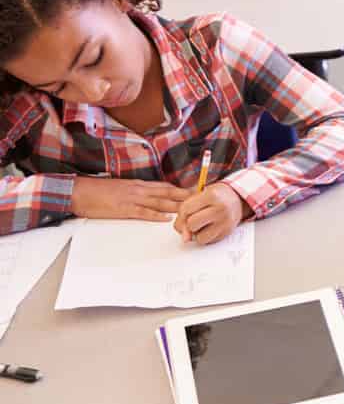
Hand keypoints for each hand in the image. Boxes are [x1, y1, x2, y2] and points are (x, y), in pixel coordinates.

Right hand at [70, 175, 193, 221]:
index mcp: (139, 184)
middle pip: (168, 193)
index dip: (181, 189)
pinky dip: (156, 215)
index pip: (165, 186)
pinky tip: (167, 218)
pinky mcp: (124, 209)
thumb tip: (150, 196)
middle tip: (202, 199)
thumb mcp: (122, 187)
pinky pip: (143, 212)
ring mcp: (132, 199)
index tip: (196, 192)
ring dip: (176, 206)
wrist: (80, 192)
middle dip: (186, 196)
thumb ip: (137, 191)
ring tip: (192, 208)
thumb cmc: (98, 190)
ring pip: (160, 202)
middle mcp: (139, 189)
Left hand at [173, 183, 250, 244]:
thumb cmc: (215, 197)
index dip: (182, 214)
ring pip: (199, 237)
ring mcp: (225, 222)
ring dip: (197, 233)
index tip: (186, 212)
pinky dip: (205, 236)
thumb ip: (186, 212)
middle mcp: (221, 209)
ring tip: (203, 224)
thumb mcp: (200, 196)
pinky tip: (210, 227)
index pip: (186, 210)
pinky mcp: (227, 232)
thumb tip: (185, 238)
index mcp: (212, 195)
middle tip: (195, 218)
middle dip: (189, 224)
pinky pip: (208, 241)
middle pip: (192, 224)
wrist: (238, 199)